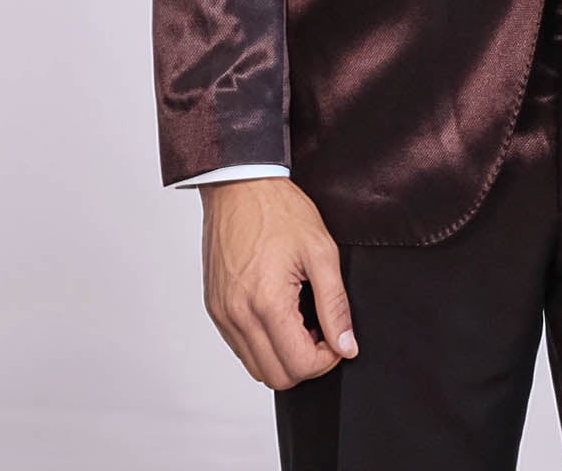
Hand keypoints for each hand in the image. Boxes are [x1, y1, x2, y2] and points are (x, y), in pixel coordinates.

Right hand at [199, 177, 357, 389]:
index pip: (299, 365)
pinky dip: (262, 343)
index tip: (337, 338)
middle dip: (305, 362)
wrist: (239, 185)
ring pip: (256, 367)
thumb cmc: (279, 210)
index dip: (327, 359)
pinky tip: (278, 313)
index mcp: (266, 302)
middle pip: (276, 376)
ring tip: (300, 320)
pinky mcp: (215, 308)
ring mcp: (222, 314)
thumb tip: (346, 345)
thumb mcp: (321, 251)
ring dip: (283, 355)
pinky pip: (240, 347)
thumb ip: (335, 304)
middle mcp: (238, 315)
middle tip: (320, 331)